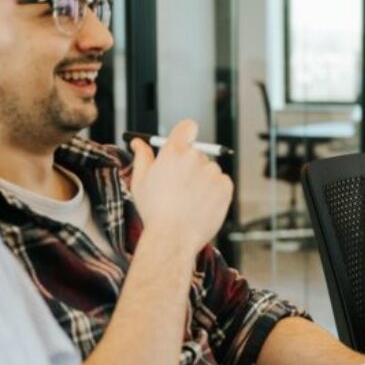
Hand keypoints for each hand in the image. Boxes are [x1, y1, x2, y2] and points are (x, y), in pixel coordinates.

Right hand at [128, 118, 232, 256]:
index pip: (188, 127)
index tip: (184, 142)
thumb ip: (142, 157)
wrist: (173, 237)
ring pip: (209, 170)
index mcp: (174, 152)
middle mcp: (195, 158)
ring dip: (202, 180)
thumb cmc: (154, 211)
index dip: (186, 134)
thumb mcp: (140, 182)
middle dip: (190, 165)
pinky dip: (214, 191)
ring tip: (189, 200)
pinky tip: (201, 204)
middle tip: (180, 185)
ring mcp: (212, 172)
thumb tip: (138, 143)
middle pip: (197, 152)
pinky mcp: (225, 186)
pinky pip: (221, 182)